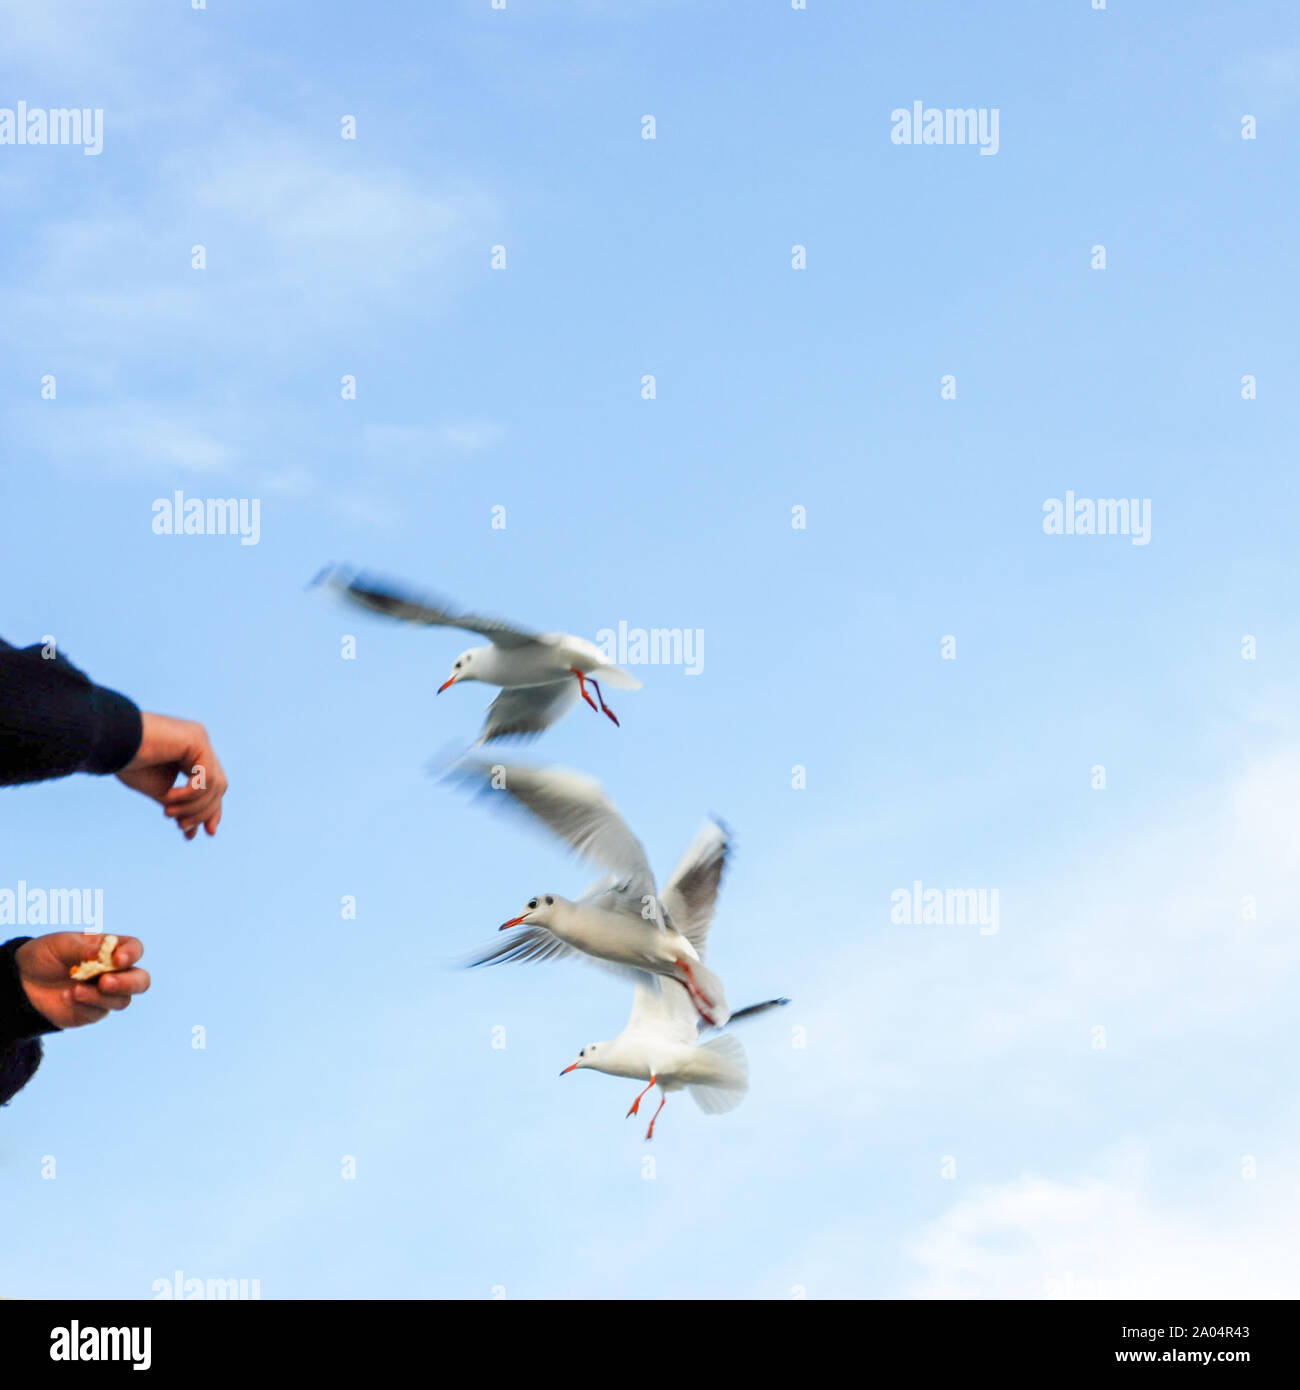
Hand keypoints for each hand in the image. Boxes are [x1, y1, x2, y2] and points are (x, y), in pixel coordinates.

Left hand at [15, 933, 150, 1029]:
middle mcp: (113, 972)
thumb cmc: (44, 956)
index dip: (132, 954)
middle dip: (128, 983)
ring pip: (123, 1000)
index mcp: (110, 949)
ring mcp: (104, 994)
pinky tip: (66, 998)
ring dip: (101, 997)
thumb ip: (83, 949)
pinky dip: (84, 1005)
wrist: (20, 982)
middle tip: (105, 983)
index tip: (117, 959)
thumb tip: (104, 955)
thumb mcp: (61, 944)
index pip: (134, 949)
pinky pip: (99, 1013)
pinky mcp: (92, 1012)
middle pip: (140, 980)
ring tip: (75, 991)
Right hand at [116, 712, 227, 838]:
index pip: (212, 785)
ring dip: (193, 807)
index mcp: (191, 754)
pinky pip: (207, 777)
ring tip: (168, 813)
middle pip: (218, 786)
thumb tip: (191, 830)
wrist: (111, 742)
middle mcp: (199, 744)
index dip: (212, 810)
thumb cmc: (129, 764)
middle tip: (183, 827)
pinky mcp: (197, 738)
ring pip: (215, 785)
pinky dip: (191, 794)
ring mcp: (200, 739)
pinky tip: (169, 798)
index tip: (208, 833)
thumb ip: (180, 805)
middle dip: (204, 811)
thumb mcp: (159, 791)